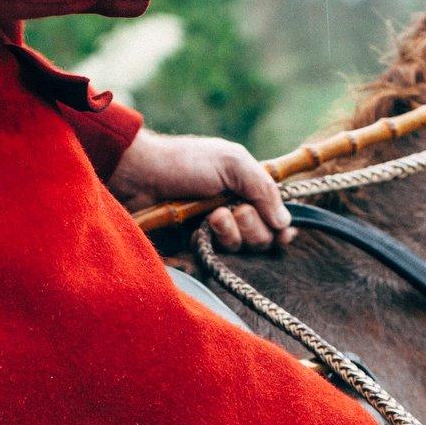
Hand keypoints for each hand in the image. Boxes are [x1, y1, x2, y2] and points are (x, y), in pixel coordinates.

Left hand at [108, 129, 296, 251]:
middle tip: (231, 209)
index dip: (281, 228)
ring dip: (230, 233)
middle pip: (262, 239)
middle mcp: (233, 213)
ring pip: (240, 250)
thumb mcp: (232, 163)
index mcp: (246, 190)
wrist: (140, 176)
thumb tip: (285, 223)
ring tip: (210, 216)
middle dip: (251, 226)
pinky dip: (211, 248)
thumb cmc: (185, 162)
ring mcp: (212, 233)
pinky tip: (199, 233)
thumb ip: (263, 189)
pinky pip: (213, 262)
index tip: (281, 231)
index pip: (276, 219)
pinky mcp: (192, 248)